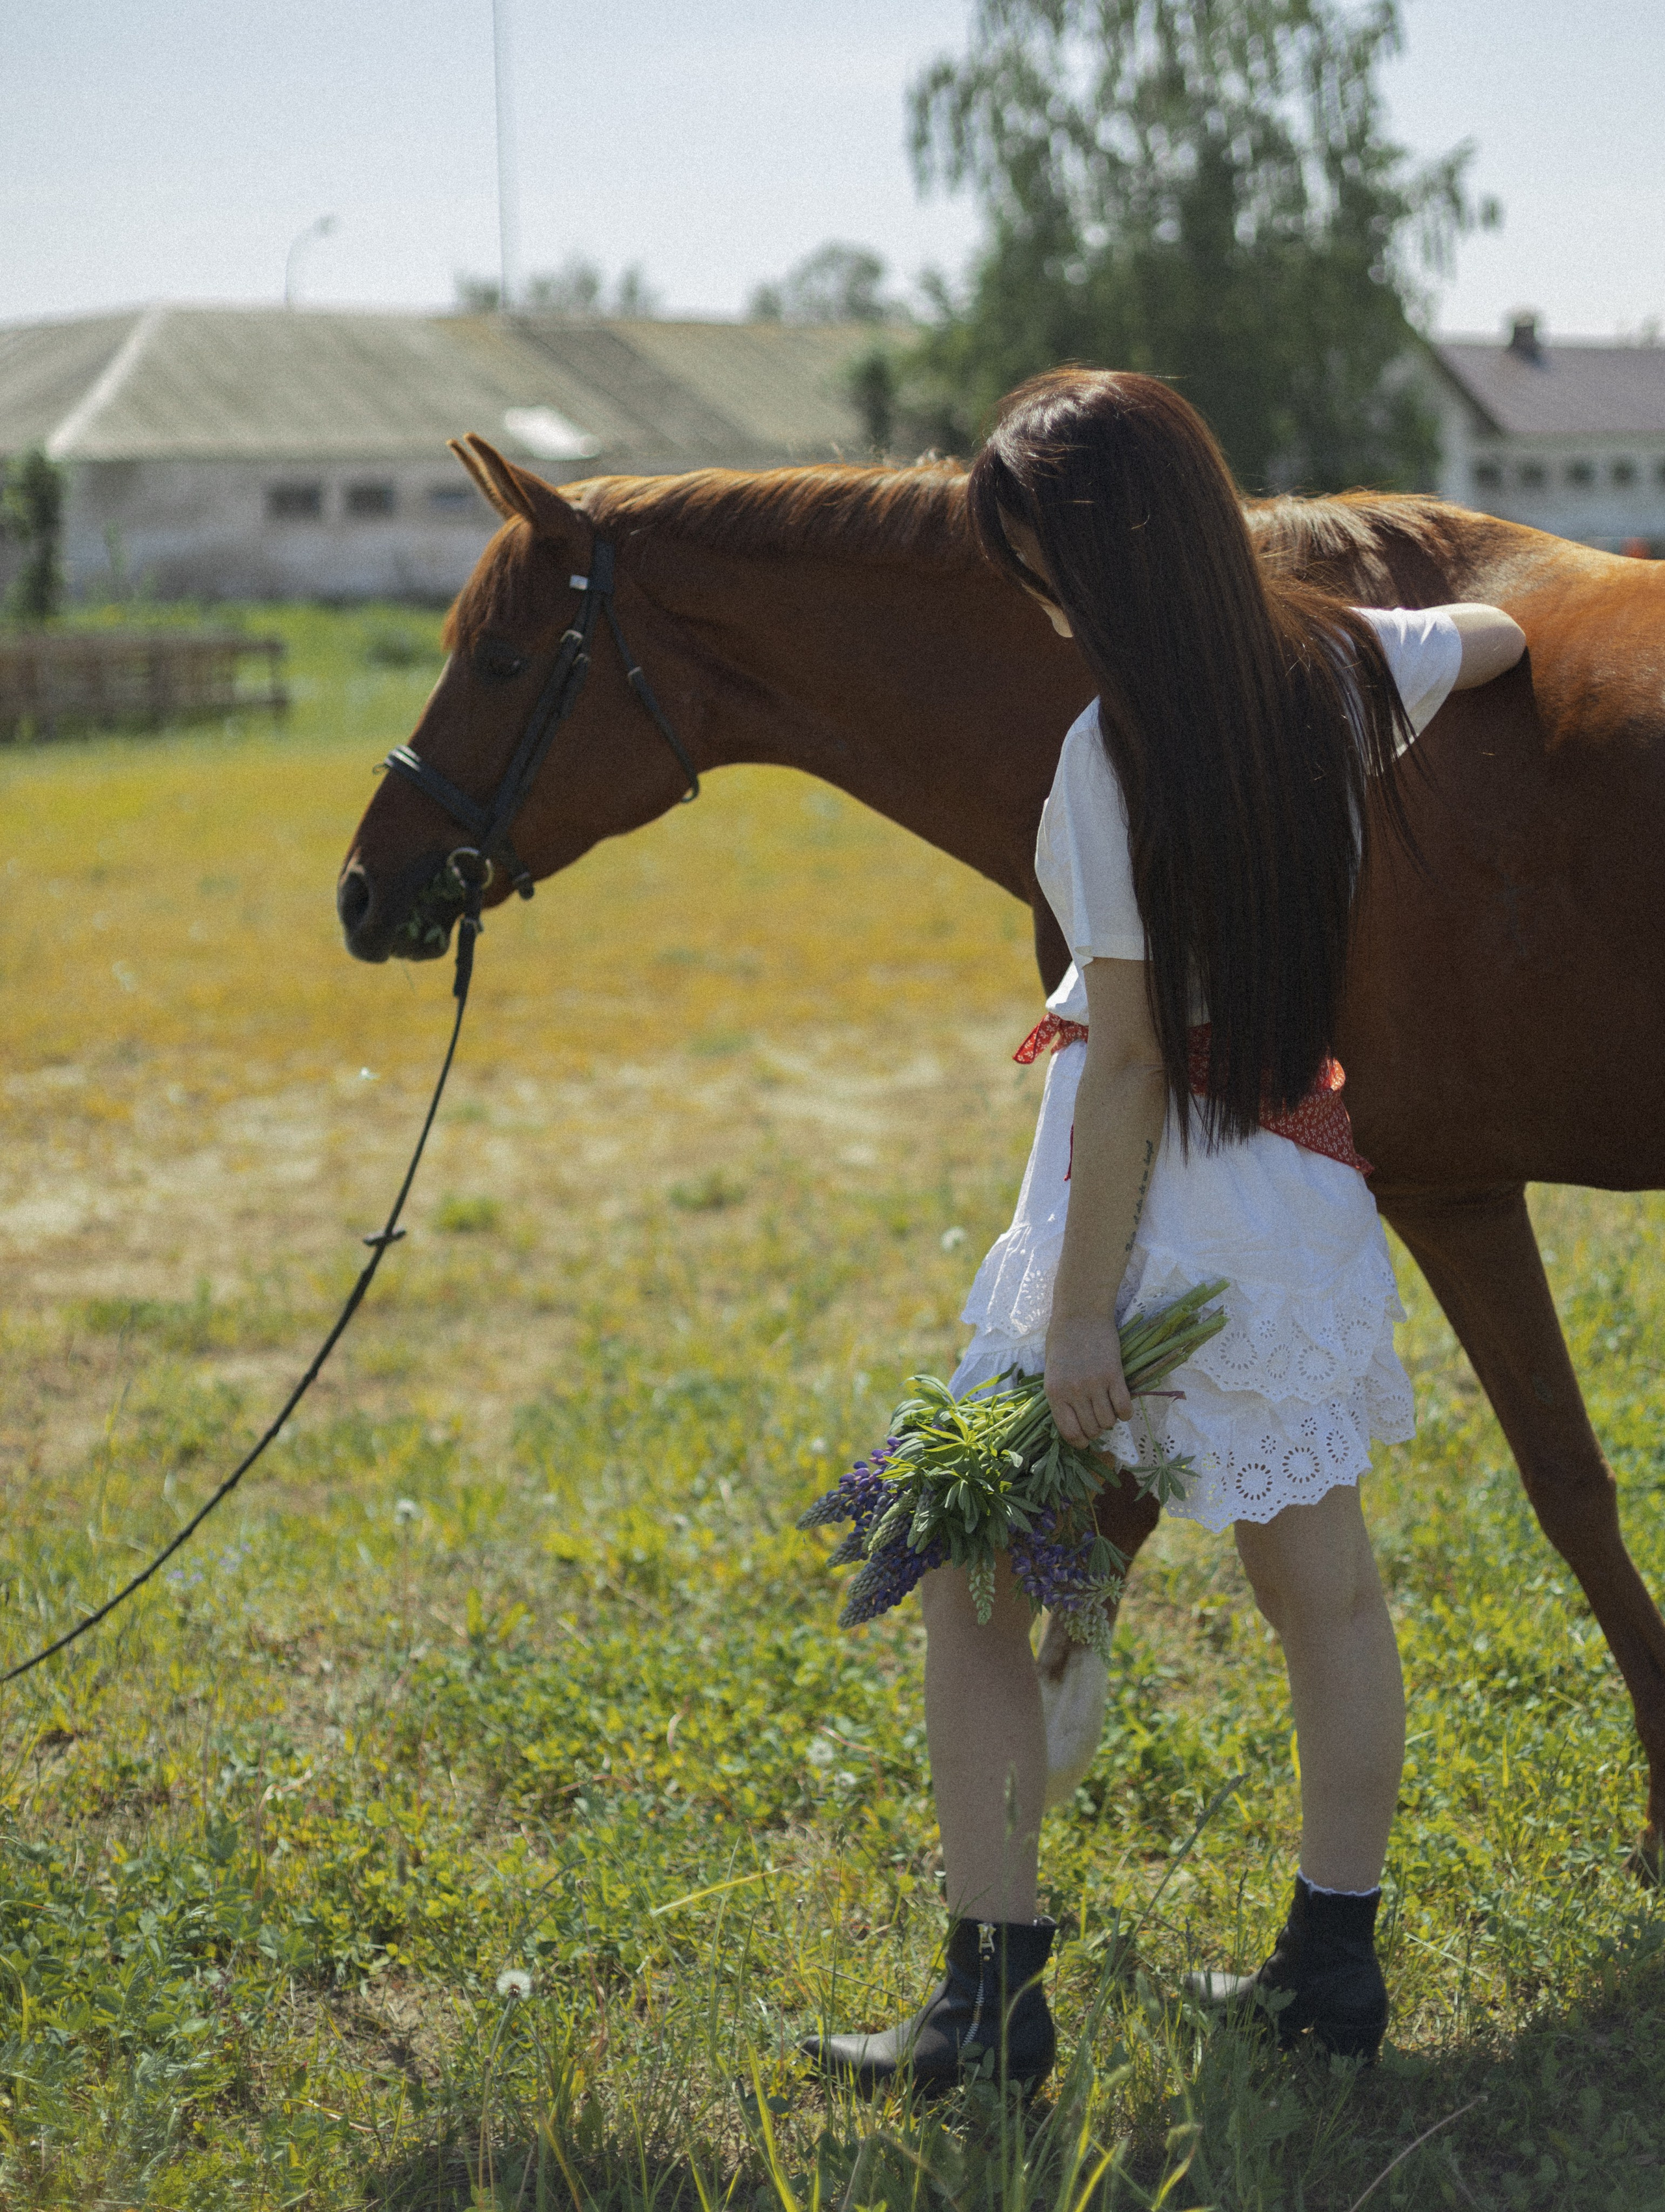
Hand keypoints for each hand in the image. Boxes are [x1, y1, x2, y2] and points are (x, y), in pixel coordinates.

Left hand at [1044, 1314, 1132, 1445]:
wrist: (1080, 1314)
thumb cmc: (1062, 1341)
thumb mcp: (1051, 1372)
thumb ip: (1060, 1397)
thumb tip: (1073, 1423)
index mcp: (1055, 1393)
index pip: (1069, 1432)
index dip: (1079, 1441)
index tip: (1085, 1440)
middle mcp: (1074, 1392)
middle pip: (1091, 1429)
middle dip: (1096, 1431)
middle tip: (1098, 1421)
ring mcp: (1095, 1384)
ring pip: (1108, 1421)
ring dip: (1110, 1421)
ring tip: (1109, 1410)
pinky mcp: (1114, 1375)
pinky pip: (1124, 1408)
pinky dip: (1125, 1413)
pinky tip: (1122, 1407)